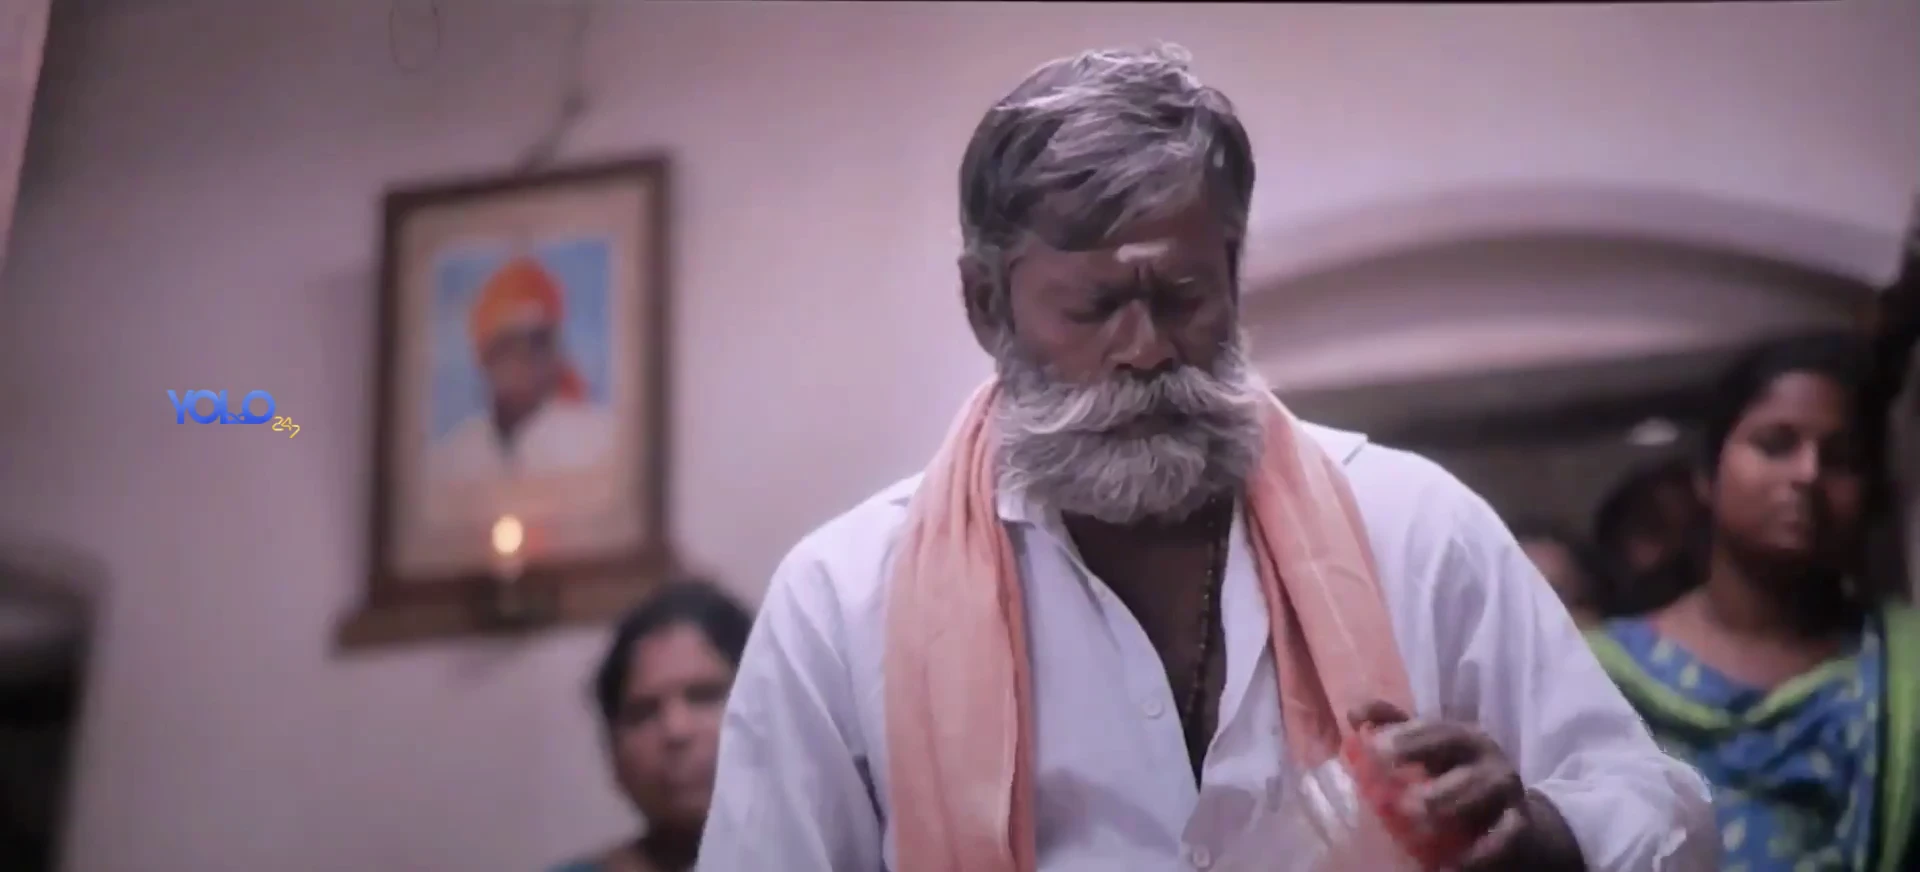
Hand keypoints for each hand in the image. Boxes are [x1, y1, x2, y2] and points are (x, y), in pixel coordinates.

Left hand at [1347, 701, 1584, 871]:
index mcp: (1460, 735)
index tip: (1375, 750)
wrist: (1507, 814)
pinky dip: (1481, 853)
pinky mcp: (1519, 822)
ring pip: (1481, 791)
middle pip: (1463, 766)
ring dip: (1451, 808)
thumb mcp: (1426, 751)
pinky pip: (1504, 836)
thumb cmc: (1453, 775)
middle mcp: (1486, 755)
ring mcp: (1505, 788)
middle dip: (1428, 768)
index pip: (1435, 730)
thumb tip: (1355, 713)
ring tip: (1422, 828)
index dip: (1407, 737)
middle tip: (1402, 800)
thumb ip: (1393, 728)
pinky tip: (1453, 866)